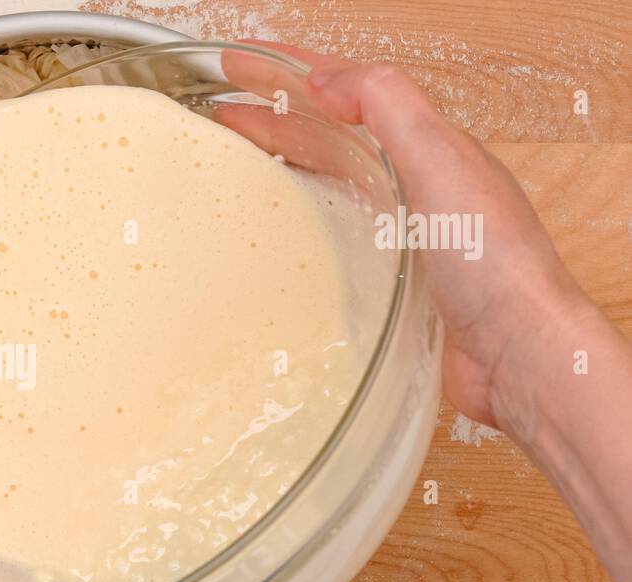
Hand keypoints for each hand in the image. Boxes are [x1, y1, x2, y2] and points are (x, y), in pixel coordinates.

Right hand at [229, 44, 631, 581]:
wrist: (520, 356)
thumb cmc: (496, 265)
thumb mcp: (441, 162)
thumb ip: (389, 107)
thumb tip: (329, 78)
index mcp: (435, 150)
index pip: (354, 91)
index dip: (296, 73)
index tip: (241, 63)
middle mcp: (423, 187)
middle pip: (336, 136)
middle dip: (278, 116)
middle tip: (223, 110)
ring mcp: (409, 235)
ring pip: (336, 182)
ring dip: (287, 162)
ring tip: (239, 159)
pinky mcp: (397, 283)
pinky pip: (340, 236)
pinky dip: (304, 219)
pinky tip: (280, 234)